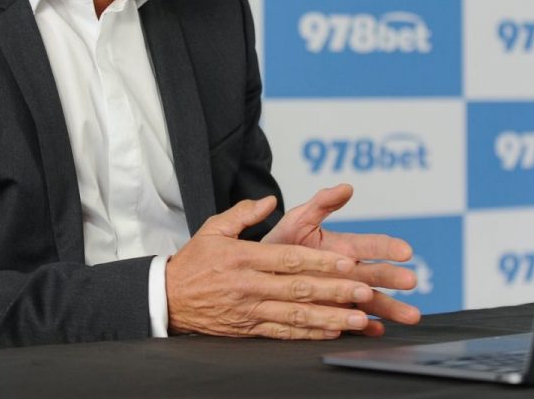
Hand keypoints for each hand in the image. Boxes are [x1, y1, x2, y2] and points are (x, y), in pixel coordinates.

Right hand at [165, 196, 385, 339]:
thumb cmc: (195, 259)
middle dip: (335, 290)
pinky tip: (332, 331)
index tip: (346, 261)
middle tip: (365, 289)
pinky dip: (309, 334)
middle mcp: (249, 285)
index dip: (319, 261)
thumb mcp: (213, 227)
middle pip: (299, 289)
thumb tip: (269, 200)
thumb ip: (243, 212)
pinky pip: (284, 333)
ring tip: (358, 317)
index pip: (288, 259)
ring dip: (330, 316)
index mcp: (244, 257)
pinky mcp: (248, 329)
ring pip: (296, 316)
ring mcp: (250, 310)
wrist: (168, 298)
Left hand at [263, 184, 420, 334]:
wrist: (260, 272)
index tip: (405, 250)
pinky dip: (365, 327)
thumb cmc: (281, 243)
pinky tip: (377, 329)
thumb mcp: (299, 218)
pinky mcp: (333, 315)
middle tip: (411, 280)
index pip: (370, 246)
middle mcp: (348, 273)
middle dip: (394, 277)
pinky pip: (352, 324)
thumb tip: (347, 186)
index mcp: (343, 248)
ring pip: (372, 301)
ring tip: (412, 315)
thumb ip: (322, 203)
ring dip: (392, 307)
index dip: (387, 247)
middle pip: (376, 275)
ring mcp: (343, 295)